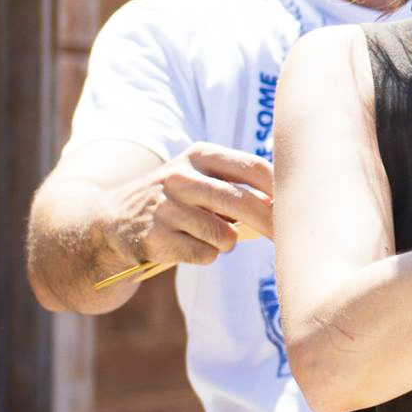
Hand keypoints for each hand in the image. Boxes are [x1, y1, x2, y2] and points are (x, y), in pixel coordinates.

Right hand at [107, 143, 272, 268]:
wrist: (110, 220)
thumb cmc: (175, 202)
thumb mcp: (201, 180)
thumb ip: (239, 186)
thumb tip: (288, 206)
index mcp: (200, 155)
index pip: (255, 169)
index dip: (283, 191)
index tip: (301, 208)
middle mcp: (182, 177)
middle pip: (245, 203)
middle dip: (270, 225)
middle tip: (282, 238)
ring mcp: (166, 207)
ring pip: (225, 236)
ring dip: (226, 243)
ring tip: (210, 237)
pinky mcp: (155, 237)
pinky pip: (205, 255)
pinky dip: (204, 255)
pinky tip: (186, 246)